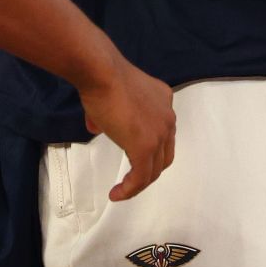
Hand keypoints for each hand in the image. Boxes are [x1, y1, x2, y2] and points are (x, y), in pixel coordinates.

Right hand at [76, 57, 176, 200]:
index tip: (132, 156)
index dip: (149, 149)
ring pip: (154, 169)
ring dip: (138, 183)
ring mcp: (159, 133)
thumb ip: (111, 114)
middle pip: (163, 155)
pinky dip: (129, 189)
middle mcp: (167, 117)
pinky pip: (140, 176)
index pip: (162, 133)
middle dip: (147, 169)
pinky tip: (116, 193)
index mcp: (163, 101)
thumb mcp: (112, 95)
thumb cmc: (103, 77)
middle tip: (131, 177)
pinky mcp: (145, 147)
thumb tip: (98, 126)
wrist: (102, 73)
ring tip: (122, 190)